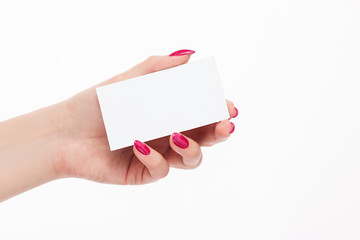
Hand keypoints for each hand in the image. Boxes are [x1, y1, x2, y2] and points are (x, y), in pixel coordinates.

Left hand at [57, 51, 237, 183]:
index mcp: (169, 112)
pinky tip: (140, 146)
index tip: (227, 107)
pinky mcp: (143, 173)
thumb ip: (157, 67)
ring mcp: (158, 155)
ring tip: (178, 135)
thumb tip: (189, 54)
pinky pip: (160, 170)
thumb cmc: (95, 104)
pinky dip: (155, 159)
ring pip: (191, 158)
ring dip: (194, 148)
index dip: (218, 112)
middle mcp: (168, 134)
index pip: (202, 113)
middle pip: (205, 138)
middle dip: (218, 132)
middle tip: (223, 125)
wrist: (64, 133)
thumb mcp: (127, 81)